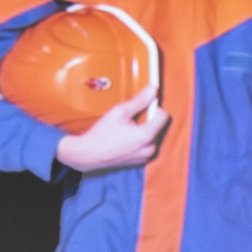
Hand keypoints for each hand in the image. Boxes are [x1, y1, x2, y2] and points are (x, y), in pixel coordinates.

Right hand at [55, 86, 169, 171]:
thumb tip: (153, 89)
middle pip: (159, 126)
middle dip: (148, 119)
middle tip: (130, 118)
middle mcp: (150, 148)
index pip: (164, 116)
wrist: (87, 154)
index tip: (144, 105)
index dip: (154, 107)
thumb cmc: (101, 134)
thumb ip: (139, 101)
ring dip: (144, 130)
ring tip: (126, 130)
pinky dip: (140, 140)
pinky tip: (125, 138)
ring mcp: (145, 157)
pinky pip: (146, 146)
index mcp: (147, 135)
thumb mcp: (120, 112)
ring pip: (153, 136)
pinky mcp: (140, 161)